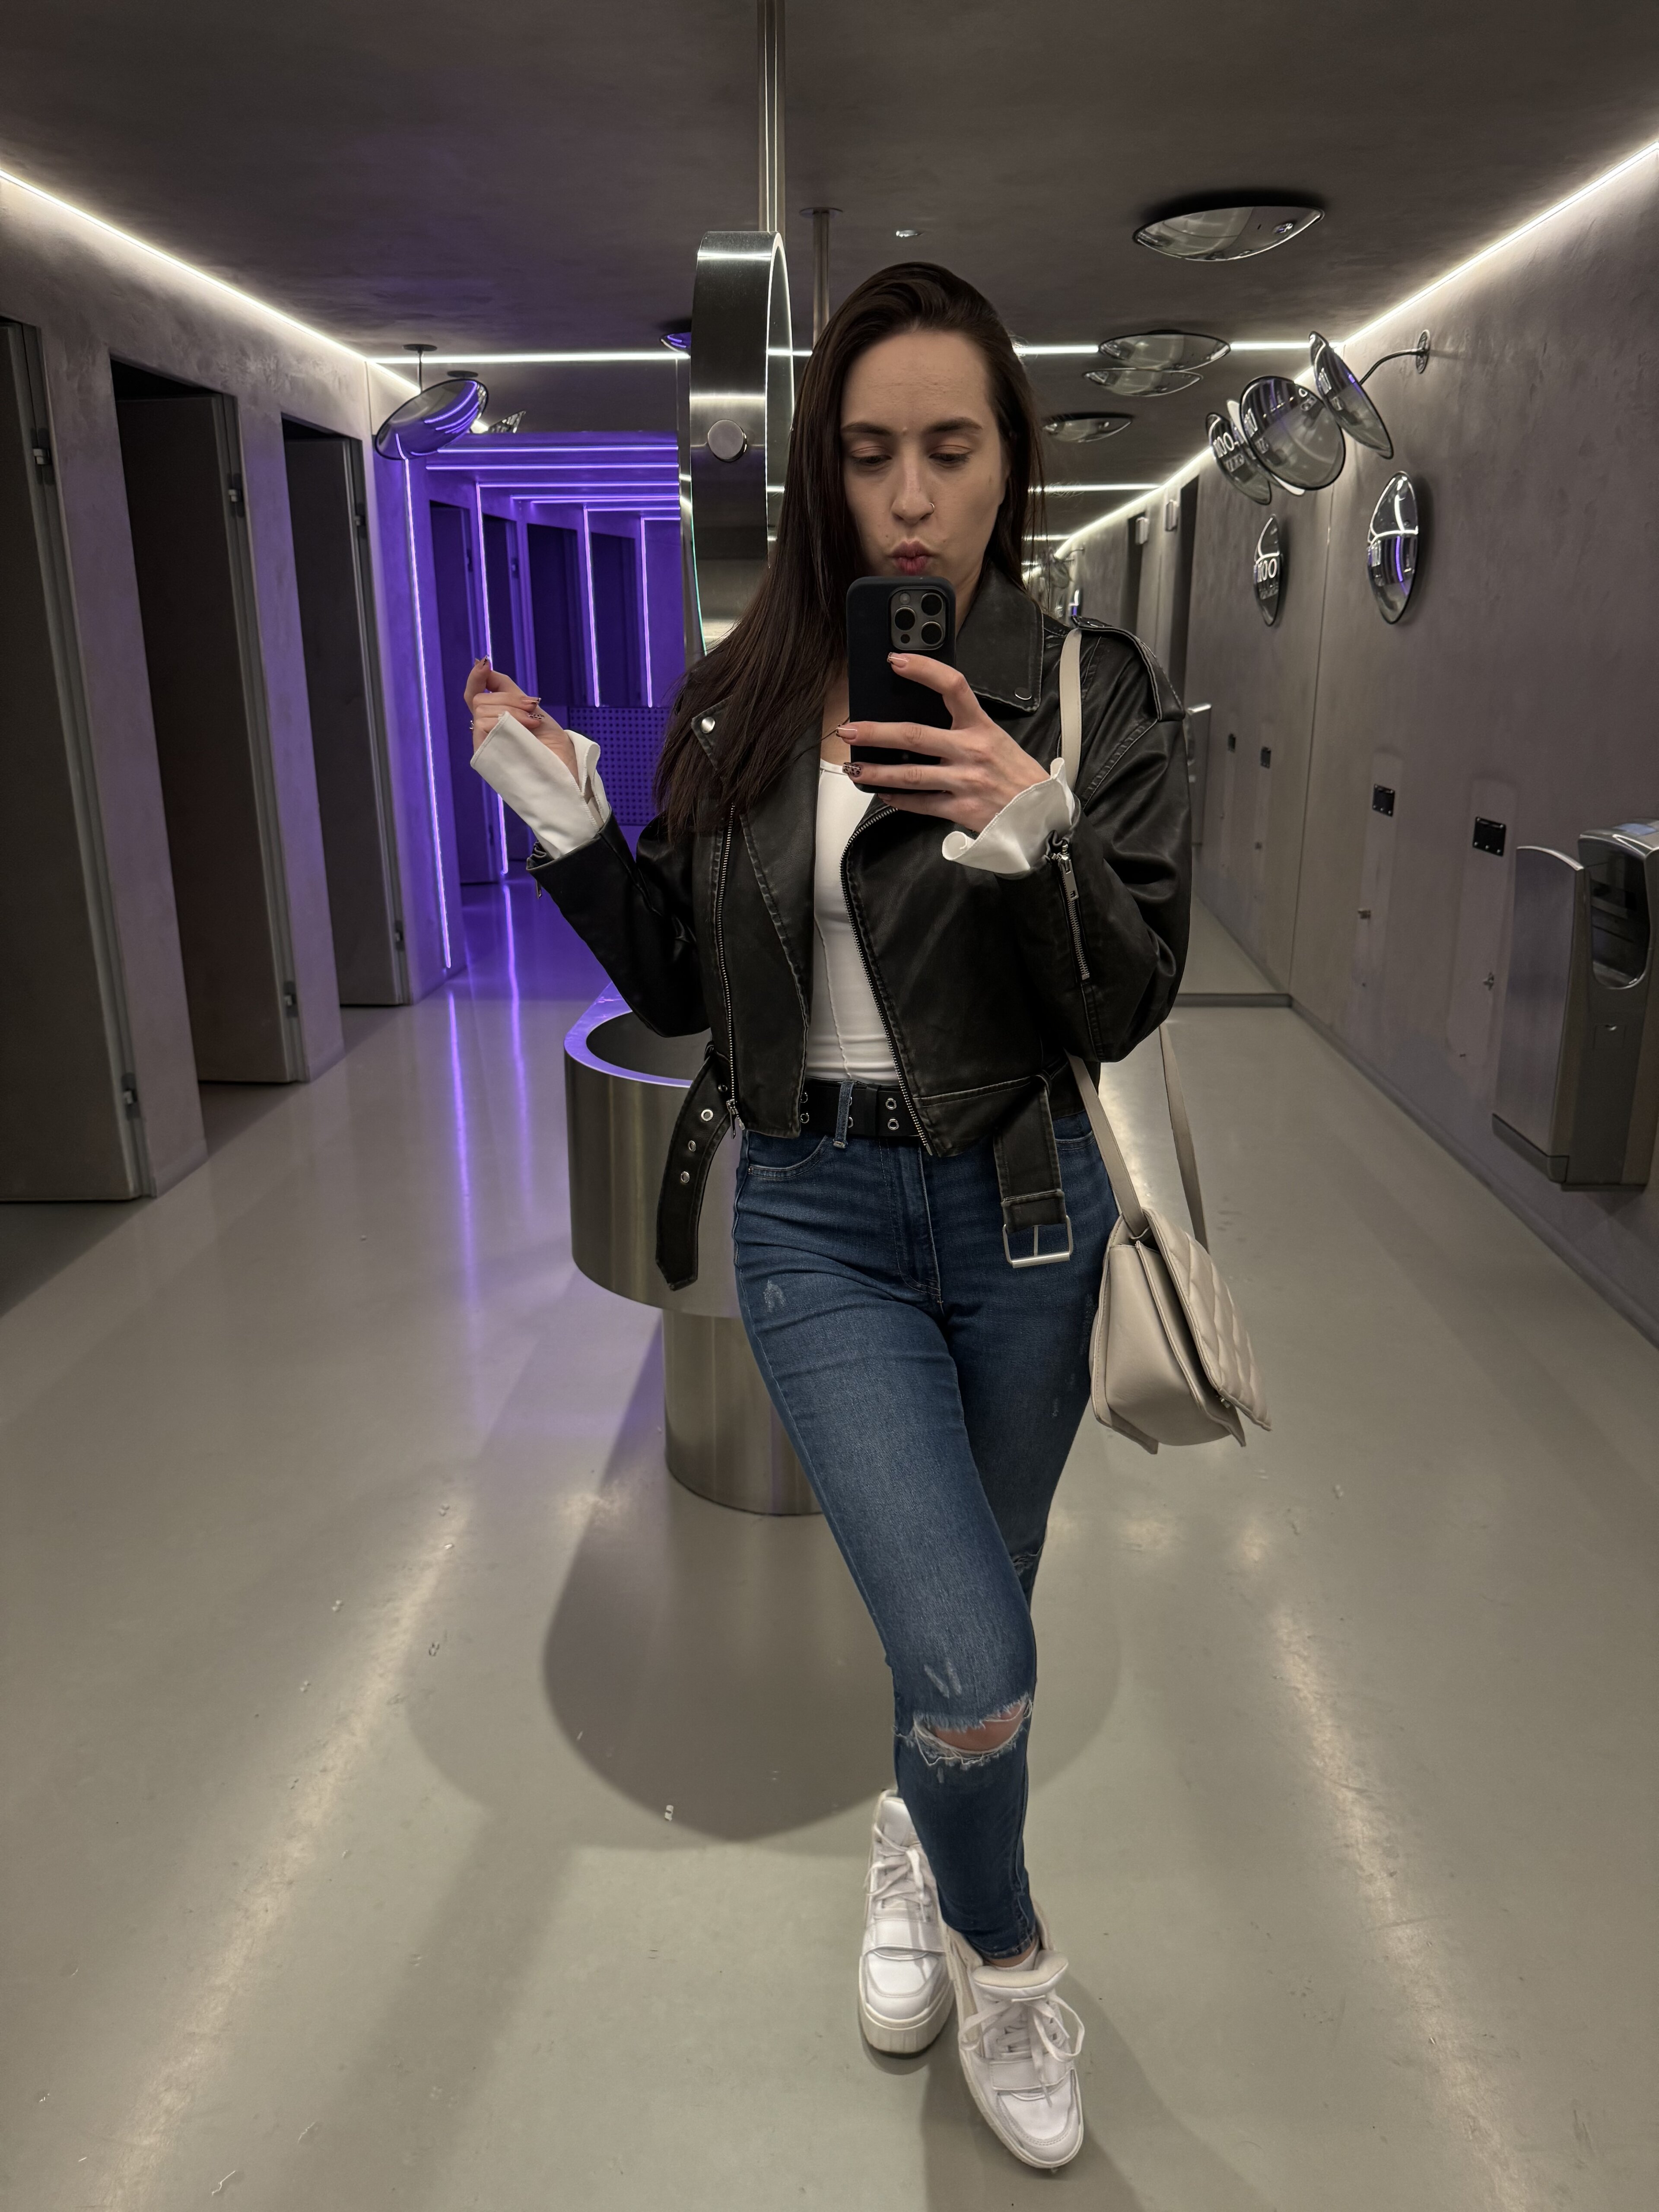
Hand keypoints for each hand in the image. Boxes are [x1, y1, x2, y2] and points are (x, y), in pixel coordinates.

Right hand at [463, 658, 578, 779]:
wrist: (565, 771)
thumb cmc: (553, 747)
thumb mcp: (532, 710)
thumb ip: (508, 691)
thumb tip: (486, 667)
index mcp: (496, 721)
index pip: (475, 694)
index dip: (476, 677)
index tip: (485, 663)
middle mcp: (487, 732)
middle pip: (480, 699)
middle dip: (508, 698)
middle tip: (533, 709)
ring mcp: (486, 744)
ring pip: (481, 709)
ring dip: (511, 710)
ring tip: (533, 724)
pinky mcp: (486, 754)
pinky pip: (482, 724)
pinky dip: (505, 721)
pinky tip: (526, 728)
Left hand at [839, 655, 1047, 834]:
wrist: (1041, 814)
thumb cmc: (1016, 773)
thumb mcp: (995, 739)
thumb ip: (963, 728)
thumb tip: (923, 717)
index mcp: (982, 727)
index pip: (953, 686)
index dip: (923, 670)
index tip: (896, 662)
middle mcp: (972, 751)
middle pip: (915, 735)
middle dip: (876, 732)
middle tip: (849, 729)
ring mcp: (965, 782)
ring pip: (911, 774)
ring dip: (877, 771)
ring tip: (854, 767)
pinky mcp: (961, 809)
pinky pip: (921, 804)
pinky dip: (898, 799)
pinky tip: (881, 793)